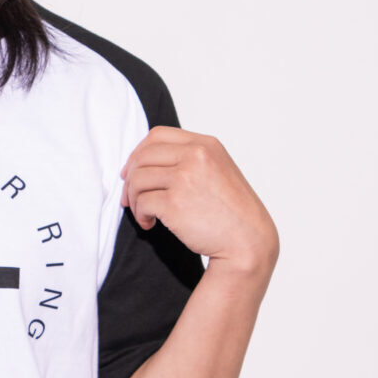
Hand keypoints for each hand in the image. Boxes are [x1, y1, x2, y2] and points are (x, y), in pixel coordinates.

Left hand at [120, 127, 278, 279]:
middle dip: (130, 179)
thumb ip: (188, 160)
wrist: (248, 241)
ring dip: (135, 200)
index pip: (157, 135)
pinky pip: (142, 202)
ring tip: (145, 214)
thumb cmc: (230, 212)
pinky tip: (150, 224)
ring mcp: (185, 177)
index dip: (138, 153)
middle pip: (143, 156)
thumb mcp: (217, 171)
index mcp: (206, 144)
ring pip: (138, 179)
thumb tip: (143, 162)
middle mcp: (196, 155)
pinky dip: (140, 215)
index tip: (131, 171)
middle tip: (130, 198)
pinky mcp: (175, 203)